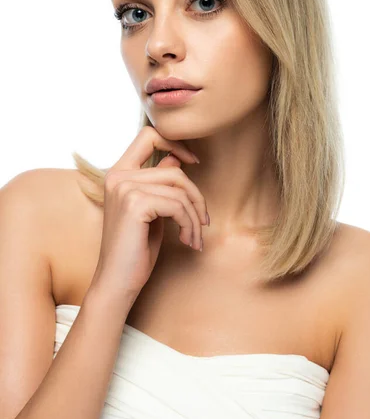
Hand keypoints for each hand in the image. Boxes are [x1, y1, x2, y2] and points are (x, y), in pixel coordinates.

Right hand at [89, 126, 207, 303]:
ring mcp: (124, 188)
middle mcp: (118, 175)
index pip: (148, 135)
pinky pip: (178, 205)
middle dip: (195, 197)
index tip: (194, 162)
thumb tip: (176, 158)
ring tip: (194, 237)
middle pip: (174, 170)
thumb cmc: (135, 249)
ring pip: (179, 189)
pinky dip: (189, 224)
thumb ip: (159, 183)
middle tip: (202, 222)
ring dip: (195, 216)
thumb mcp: (151, 210)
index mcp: (118, 172)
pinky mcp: (135, 204)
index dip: (175, 143)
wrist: (117, 282)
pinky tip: (188, 241)